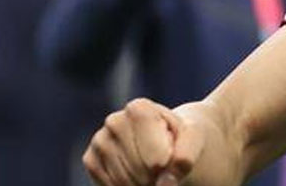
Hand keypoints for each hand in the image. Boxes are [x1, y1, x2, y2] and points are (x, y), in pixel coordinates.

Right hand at [84, 98, 202, 185]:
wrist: (166, 140)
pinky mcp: (90, 160)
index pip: (152, 153)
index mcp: (139, 108)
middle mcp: (115, 120)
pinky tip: (138, 177)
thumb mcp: (194, 139)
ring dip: (143, 184)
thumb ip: (187, 155)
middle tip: (165, 168)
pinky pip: (109, 185)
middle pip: (138, 167)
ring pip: (123, 180)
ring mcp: (99, 140)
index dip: (163, 160)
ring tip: (154, 172)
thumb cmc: (182, 137)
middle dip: (155, 176)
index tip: (170, 159)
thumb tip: (165, 182)